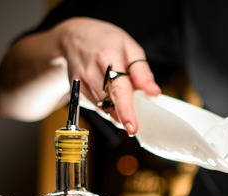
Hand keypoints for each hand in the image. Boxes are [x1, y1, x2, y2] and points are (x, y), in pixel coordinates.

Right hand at [54, 17, 160, 133]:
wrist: (74, 37)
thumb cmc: (106, 41)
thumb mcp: (130, 48)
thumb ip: (142, 71)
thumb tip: (153, 92)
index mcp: (107, 56)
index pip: (118, 88)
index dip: (126, 110)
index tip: (132, 127)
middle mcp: (90, 70)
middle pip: (111, 102)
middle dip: (126, 114)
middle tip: (136, 114)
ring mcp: (80, 83)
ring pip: (103, 109)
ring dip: (117, 110)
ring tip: (121, 95)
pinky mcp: (75, 92)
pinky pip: (96, 108)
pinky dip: (107, 107)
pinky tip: (109, 94)